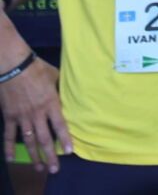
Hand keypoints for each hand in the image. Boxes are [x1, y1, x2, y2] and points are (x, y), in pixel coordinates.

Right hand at [0, 57, 68, 172]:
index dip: (65, 139)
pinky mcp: (10, 116)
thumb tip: (69, 94)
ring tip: (39, 168)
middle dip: (50, 155)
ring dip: (34, 155)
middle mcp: (37, 113)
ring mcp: (22, 117)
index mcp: (51, 103)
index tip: (70, 152)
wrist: (14, 66)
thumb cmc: (37, 69)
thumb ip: (61, 89)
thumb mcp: (55, 77)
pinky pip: (10, 135)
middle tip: (54, 169)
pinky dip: (9, 148)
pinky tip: (11, 159)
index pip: (60, 125)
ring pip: (29, 140)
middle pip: (45, 138)